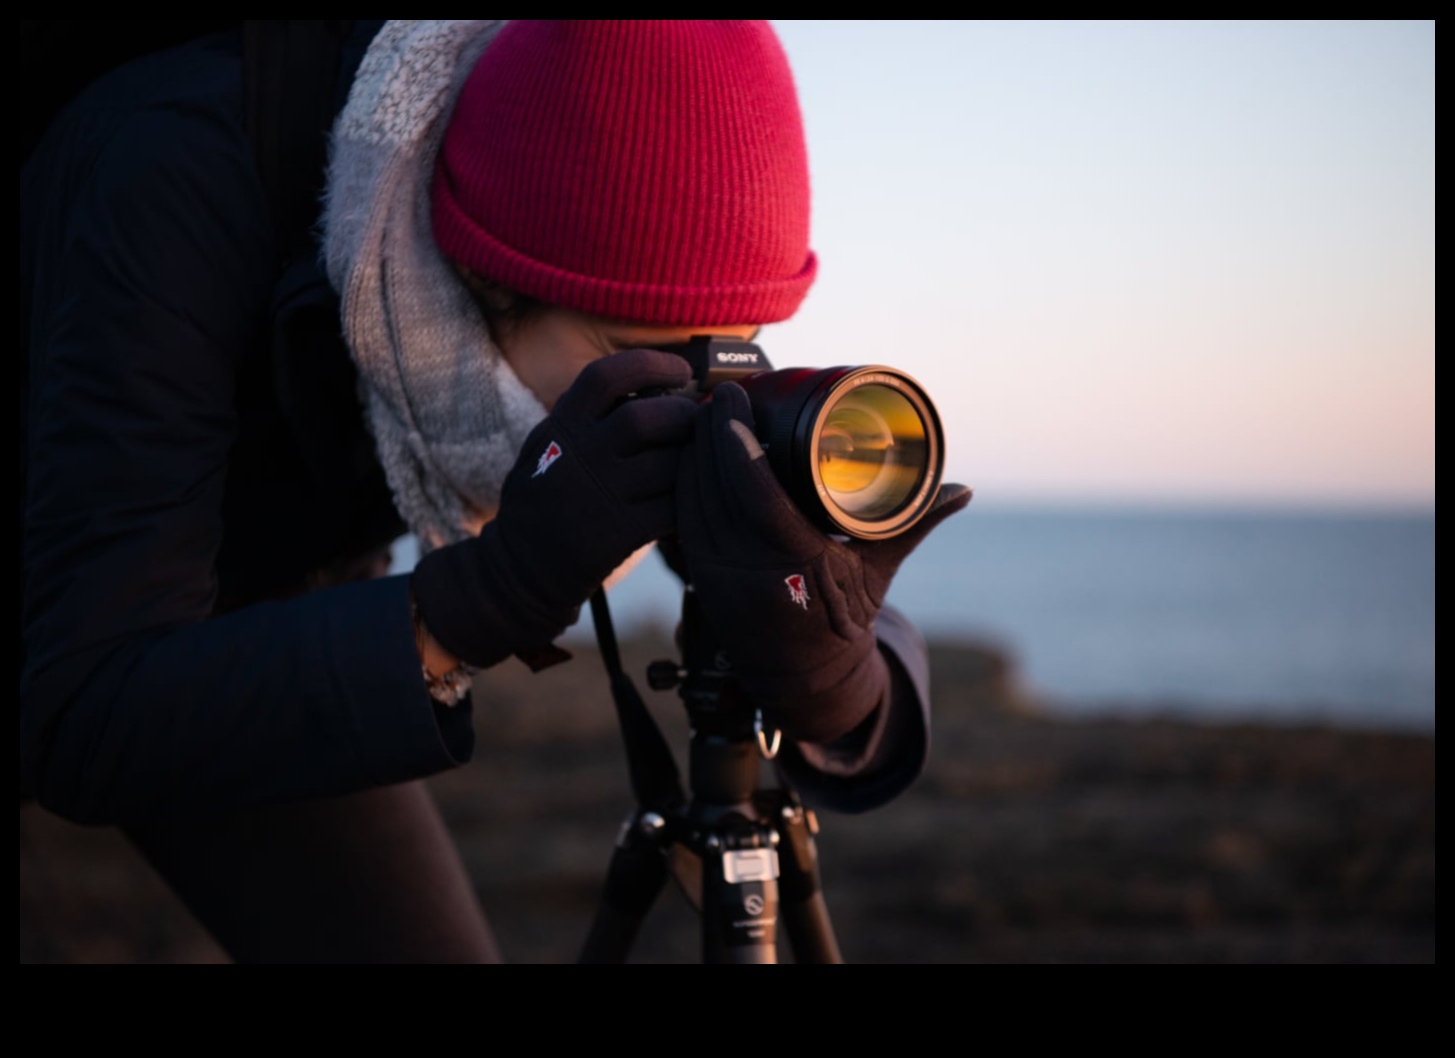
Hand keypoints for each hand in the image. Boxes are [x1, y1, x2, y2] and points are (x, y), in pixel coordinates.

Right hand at [413, 349, 697, 668]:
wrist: (518, 571)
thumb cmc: (543, 501)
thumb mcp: (546, 447)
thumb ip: (585, 417)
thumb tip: (651, 384)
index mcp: (560, 428)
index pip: (606, 375)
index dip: (652, 364)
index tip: (682, 371)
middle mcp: (578, 457)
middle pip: (648, 418)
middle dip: (685, 415)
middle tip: (698, 423)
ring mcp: (599, 497)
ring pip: (668, 464)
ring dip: (692, 460)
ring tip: (695, 463)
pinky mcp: (618, 535)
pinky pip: (672, 508)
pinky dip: (688, 502)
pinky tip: (687, 501)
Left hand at [675, 382, 970, 742]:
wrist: (802, 679)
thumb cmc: (843, 621)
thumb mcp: (880, 572)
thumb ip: (914, 523)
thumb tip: (962, 490)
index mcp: (798, 563)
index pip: (755, 494)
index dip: (736, 441)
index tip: (733, 398)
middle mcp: (750, 571)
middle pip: (715, 488)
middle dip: (708, 433)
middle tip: (717, 391)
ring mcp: (718, 577)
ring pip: (691, 500)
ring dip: (691, 452)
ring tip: (702, 410)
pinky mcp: (698, 578)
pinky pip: (682, 519)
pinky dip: (683, 481)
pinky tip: (687, 451)